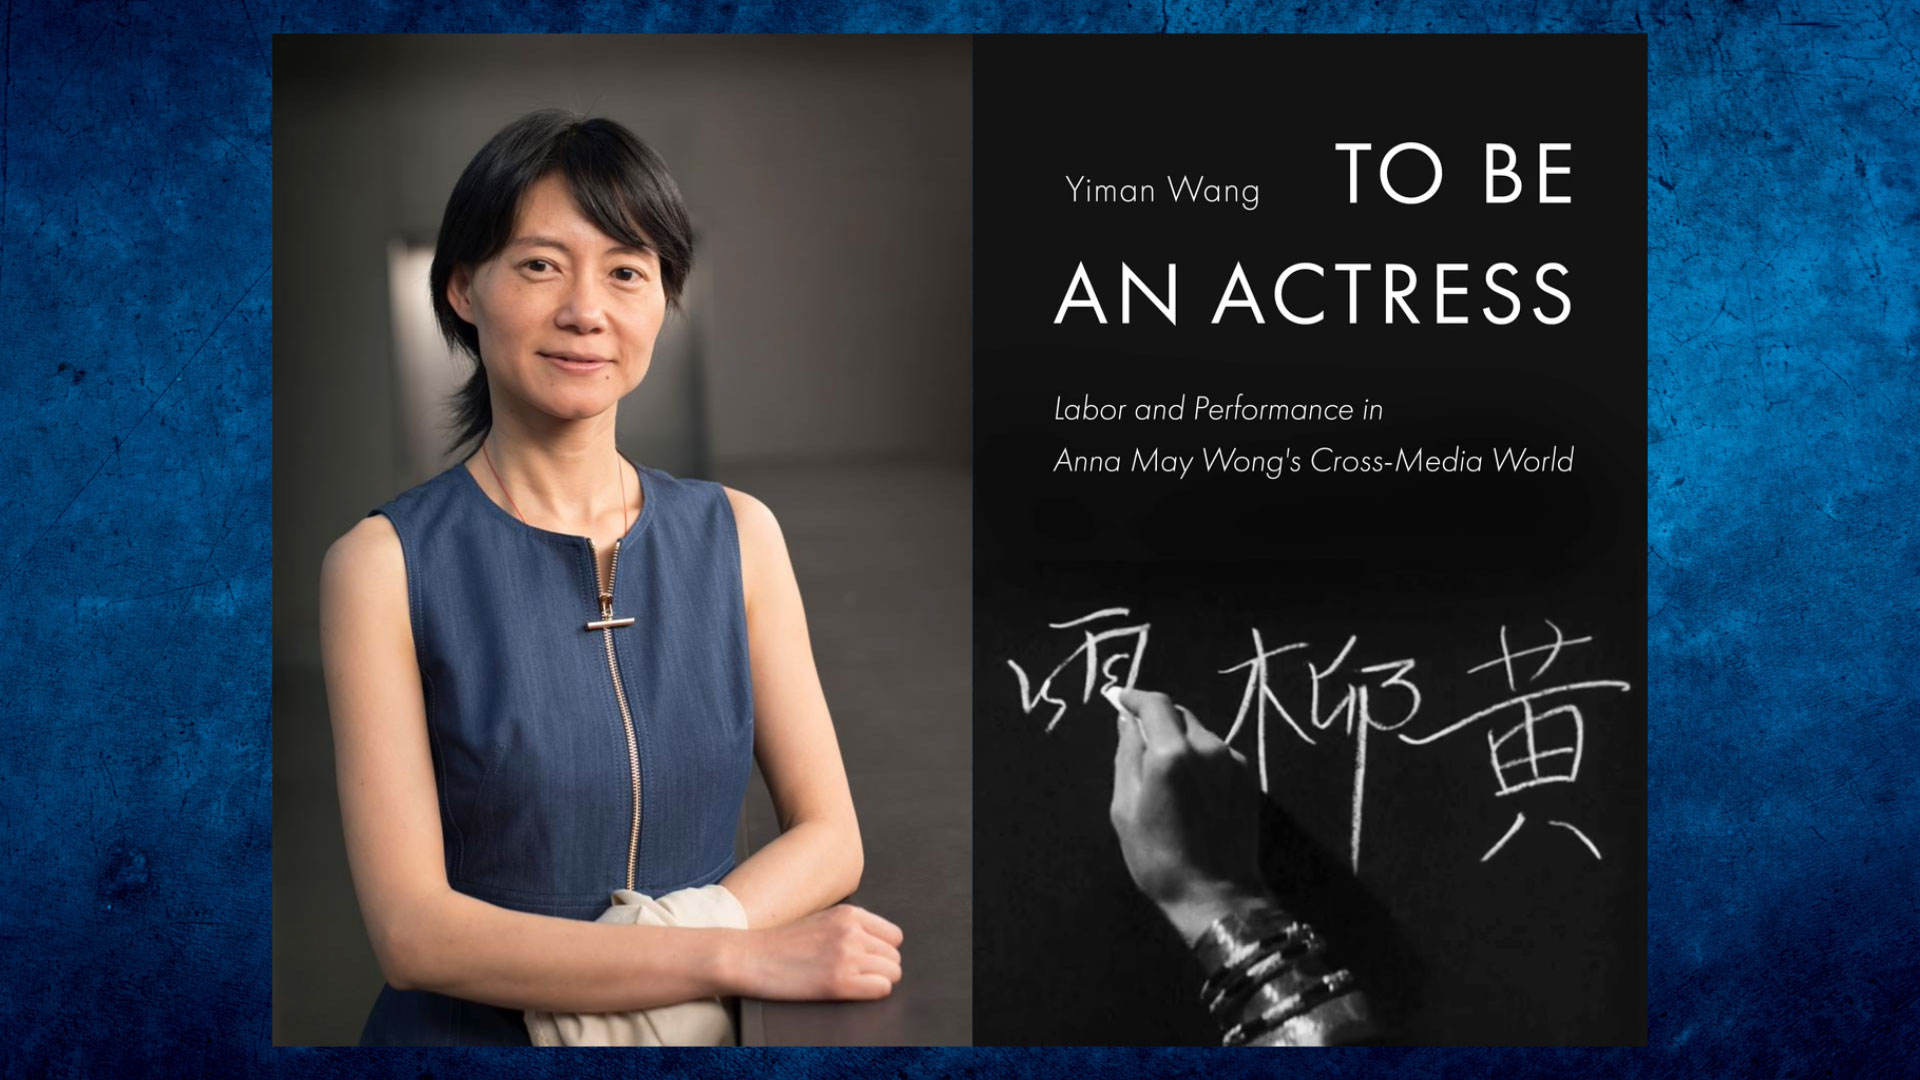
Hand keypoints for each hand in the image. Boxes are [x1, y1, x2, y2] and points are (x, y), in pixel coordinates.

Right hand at [731, 904, 902, 999]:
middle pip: (894, 956)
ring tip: (853, 983)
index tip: (868, 959)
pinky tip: (852, 991)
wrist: (749, 957)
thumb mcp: (820, 920)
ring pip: (892, 973)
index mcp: (849, 914)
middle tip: (857, 975)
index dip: (882, 951)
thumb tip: (876, 943)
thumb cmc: (781, 943)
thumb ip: (849, 926)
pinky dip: (872, 993)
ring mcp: (847, 956)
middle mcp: (852, 932)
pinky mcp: (840, 982)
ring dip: (877, 981)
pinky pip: (881, 989)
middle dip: (880, 968)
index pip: (894, 935)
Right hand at [1108, 687, 1273, 944]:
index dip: (1134, 697)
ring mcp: (1233, 761)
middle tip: (1139, 744)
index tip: (1119, 700)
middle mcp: (1207, 747)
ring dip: (1180, 740)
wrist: (1217, 895)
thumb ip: (1127, 757)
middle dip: (1156, 720)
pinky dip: (1200, 758)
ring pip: (1199, 733)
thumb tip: (1126, 721)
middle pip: (1178, 714)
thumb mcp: (1125, 809)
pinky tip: (1192, 790)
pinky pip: (1217, 753)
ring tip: (1167, 776)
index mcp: (1172, 754)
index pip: (1154, 703)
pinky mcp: (1249, 776)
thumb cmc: (1159, 858)